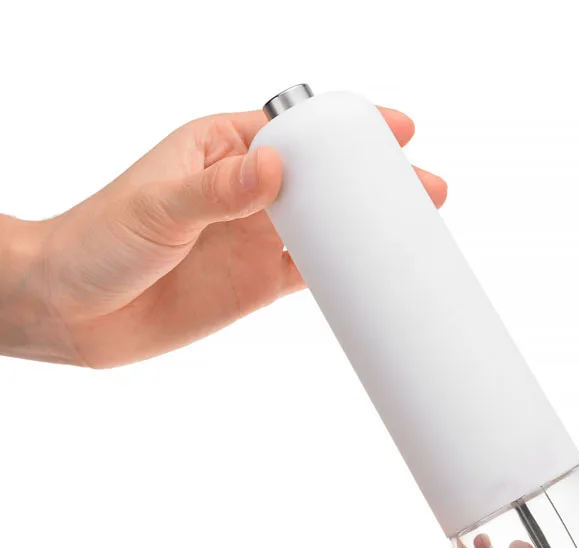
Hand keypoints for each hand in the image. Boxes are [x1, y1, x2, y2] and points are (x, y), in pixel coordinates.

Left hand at [0, 108, 446, 366]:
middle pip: (326, 179)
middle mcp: (248, 190)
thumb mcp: (157, 206)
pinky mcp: (258, 284)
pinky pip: (314, 275)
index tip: (395, 130)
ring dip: (369, 230)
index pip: (297, 128)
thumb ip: (217, 190)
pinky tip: (377, 276)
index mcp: (223, 148)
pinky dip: (346, 275)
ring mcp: (257, 239)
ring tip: (416, 232)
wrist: (75, 311)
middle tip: (425, 190)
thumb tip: (274, 169)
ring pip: (328, 228)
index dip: (347, 128)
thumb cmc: (98, 240)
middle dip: (374, 182)